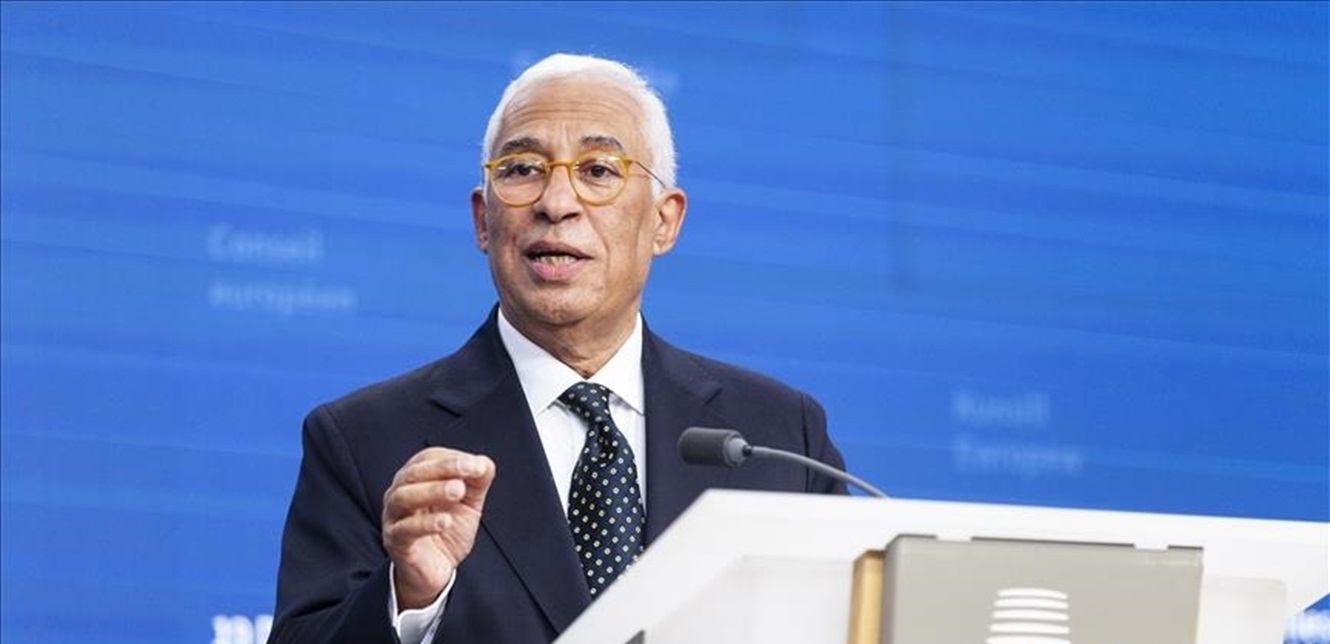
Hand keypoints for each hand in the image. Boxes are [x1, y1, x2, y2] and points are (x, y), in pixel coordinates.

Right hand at [382, 447, 496, 610]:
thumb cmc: (448, 530)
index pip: (428, 458)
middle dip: (443, 469)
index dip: (452, 458)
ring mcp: (393, 517)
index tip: (476, 464)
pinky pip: (404, 530)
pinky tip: (445, 521)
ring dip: (432, 490)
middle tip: (469, 470)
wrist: (436, 569)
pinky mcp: (395, 542)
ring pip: (403, 497)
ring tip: (458, 491)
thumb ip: (478, 481)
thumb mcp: (469, 503)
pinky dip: (425, 524)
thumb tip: (484, 463)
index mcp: (416, 478)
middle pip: (413, 473)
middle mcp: (399, 493)